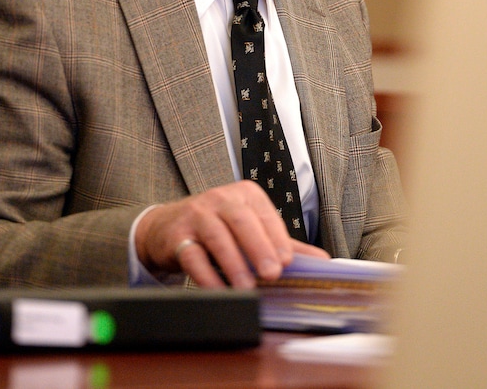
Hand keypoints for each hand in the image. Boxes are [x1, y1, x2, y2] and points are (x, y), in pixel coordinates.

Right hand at [135, 180, 328, 288]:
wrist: (166, 227)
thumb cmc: (216, 227)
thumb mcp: (249, 228)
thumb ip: (282, 243)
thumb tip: (320, 261)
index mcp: (244, 194)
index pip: (265, 214)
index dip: (277, 238)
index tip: (288, 262)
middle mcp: (220, 199)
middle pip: (242, 220)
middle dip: (259, 247)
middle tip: (272, 273)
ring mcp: (197, 215)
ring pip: (217, 236)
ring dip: (233, 263)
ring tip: (246, 287)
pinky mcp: (177, 236)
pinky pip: (193, 256)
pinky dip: (206, 275)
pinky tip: (218, 290)